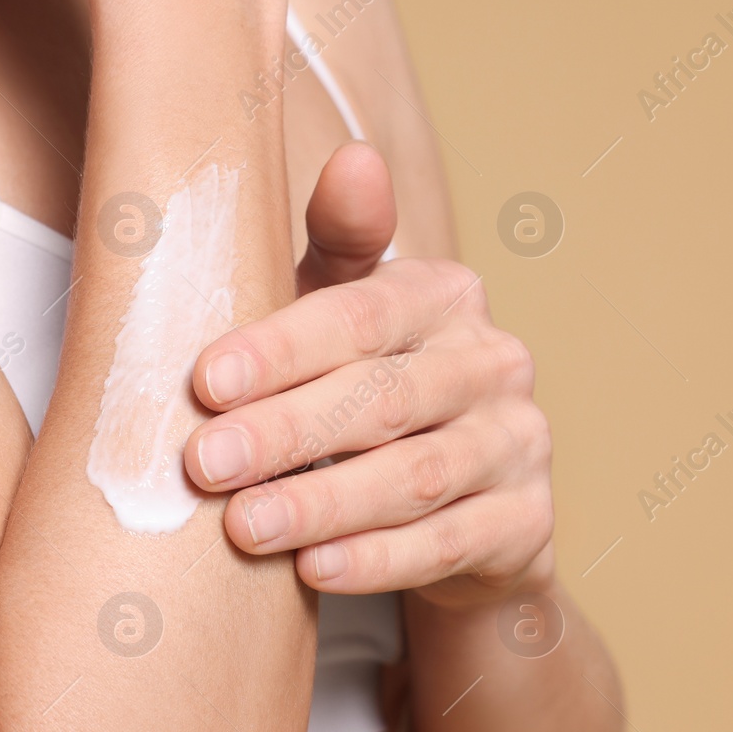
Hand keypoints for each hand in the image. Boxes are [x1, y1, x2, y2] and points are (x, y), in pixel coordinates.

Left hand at [184, 143, 555, 608]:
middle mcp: (496, 362)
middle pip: (384, 398)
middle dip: (287, 432)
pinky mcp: (528, 523)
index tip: (204, 382)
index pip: (361, 315)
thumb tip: (355, 159)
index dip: (282, 349)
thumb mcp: (341, 321)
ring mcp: (521, 444)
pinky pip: (449, 544)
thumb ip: (337, 249)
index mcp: (446, 297)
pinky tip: (313, 572)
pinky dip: (378, 560)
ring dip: (324, 503)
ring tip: (245, 528)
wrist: (456, 511)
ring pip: (416, 477)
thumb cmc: (368, 394)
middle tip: (205, 465)